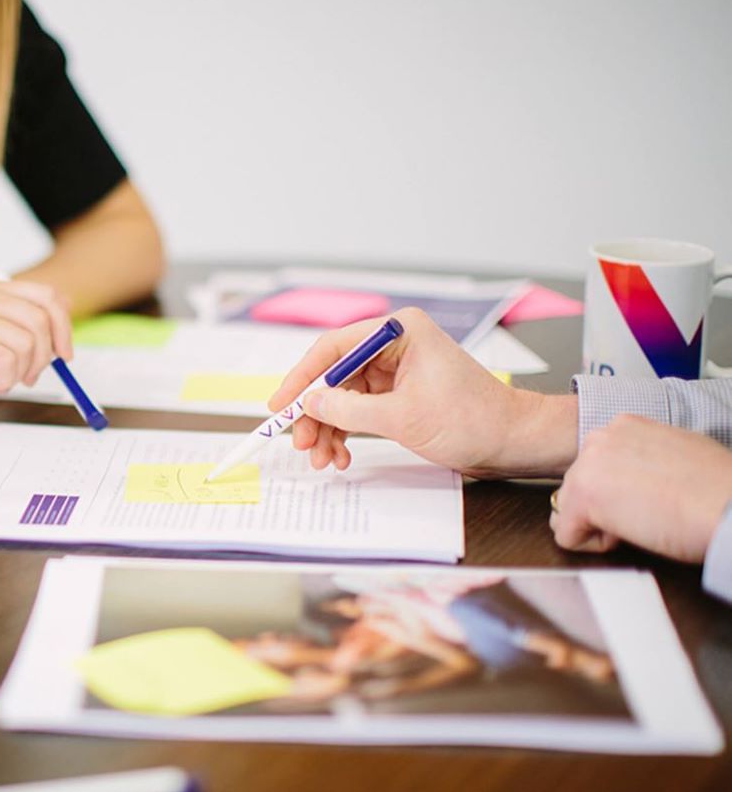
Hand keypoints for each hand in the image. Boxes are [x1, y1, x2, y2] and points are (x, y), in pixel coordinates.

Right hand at [0, 279, 72, 406]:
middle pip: (42, 319)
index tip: (64, 355)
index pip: (47, 296)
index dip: (64, 327)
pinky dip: (6, 379)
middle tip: (28, 377)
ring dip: (21, 372)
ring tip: (2, 380)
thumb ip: (26, 323)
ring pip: (27, 342)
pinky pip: (7, 360)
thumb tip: (67, 307)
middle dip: (44, 356)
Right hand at [268, 308, 577, 477]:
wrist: (511, 442)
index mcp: (398, 332)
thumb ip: (350, 409)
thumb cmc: (471, 419)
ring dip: (328, 429)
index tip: (281, 404)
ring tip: (321, 458)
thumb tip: (309, 403)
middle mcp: (393, 345)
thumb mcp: (402, 417)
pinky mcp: (397, 395)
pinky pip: (358, 411)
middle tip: (301, 442)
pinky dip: (346, 433)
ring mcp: (395, 371)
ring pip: (342, 398)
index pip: (334, 348)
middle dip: (316, 413)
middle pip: (334, 376)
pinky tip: (339, 456)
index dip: (302, 377)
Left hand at [552, 415, 731, 561]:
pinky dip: (595, 546)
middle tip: (649, 511)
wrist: (729, 506)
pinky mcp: (580, 498)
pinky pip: (567, 536)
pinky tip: (631, 534)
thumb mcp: (676, 454)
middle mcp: (599, 439)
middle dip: (607, 507)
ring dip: (601, 524)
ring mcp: (585, 466)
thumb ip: (643, 458)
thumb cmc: (717, 488)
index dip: (622, 490)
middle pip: (579, 486)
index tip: (651, 495)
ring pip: (569, 510)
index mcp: (624, 426)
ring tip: (644, 520)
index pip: (597, 465)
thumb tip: (634, 477)